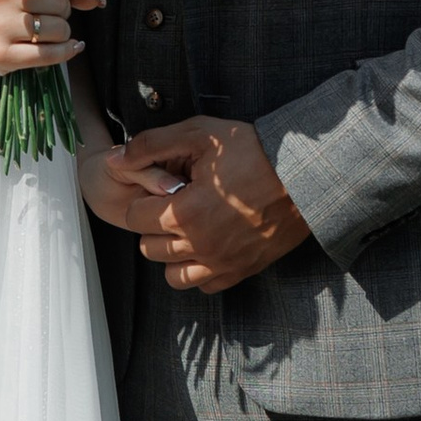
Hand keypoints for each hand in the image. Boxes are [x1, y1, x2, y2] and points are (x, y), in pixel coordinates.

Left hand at [88, 113, 308, 289]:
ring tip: (187, 228)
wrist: (305, 174)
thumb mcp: (199, 134)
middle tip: (174, 205)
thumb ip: (151, 145)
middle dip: (154, 226)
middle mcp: (199, 245)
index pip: (135, 219)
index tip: (162, 188)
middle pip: (149, 248)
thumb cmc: (253, 150)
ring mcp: (221, 263)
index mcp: (184, 213)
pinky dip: (198, 270)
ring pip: (172, 275)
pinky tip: (207, 244)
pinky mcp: (241, 271)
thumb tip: (116, 159)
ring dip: (172, 253)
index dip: (144, 200)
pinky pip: (204, 285)